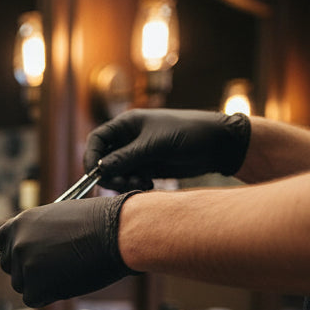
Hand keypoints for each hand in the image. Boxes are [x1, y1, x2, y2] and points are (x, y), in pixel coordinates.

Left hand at [0, 193, 138, 307]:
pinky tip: (67, 282)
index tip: (24, 258)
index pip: (1, 241)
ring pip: (22, 285)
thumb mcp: (60, 218)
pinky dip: (48, 296)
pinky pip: (33, 299)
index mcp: (22, 222)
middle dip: (27, 271)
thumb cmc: (100, 223)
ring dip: (40, 284)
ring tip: (67, 271)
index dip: (13, 252)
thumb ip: (40, 234)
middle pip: (9, 267)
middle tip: (52, 270)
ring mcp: (25, 265)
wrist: (116, 233)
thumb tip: (35, 251)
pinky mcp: (35, 286)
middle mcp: (18, 242)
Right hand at [85, 109, 250, 191]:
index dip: (91, 156)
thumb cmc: (189, 133)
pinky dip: (134, 185)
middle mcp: (129, 139)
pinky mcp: (147, 167)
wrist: (218, 144)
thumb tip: (100, 168)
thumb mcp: (156, 144)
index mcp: (127, 124)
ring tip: (143, 183)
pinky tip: (150, 184)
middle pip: (104, 160)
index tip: (94, 174)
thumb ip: (127, 157)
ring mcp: (138, 154)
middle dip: (110, 174)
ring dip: (124, 182)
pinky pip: (130, 179)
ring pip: (116, 173)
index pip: (97, 139)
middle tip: (125, 183)